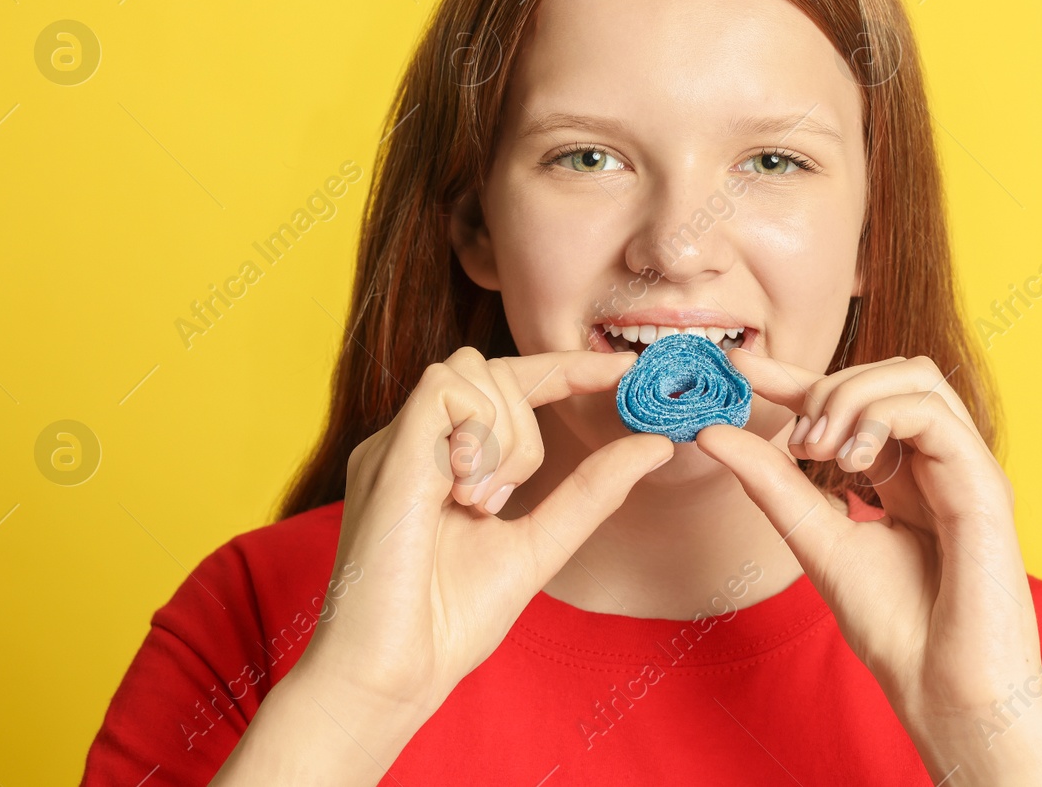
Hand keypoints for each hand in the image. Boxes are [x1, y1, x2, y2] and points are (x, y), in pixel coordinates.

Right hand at [293, 346, 671, 727]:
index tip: (623, 372)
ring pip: (471, 369)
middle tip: (503, 501)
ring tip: (477, 505)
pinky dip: (475, 434)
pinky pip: (444, 388)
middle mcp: (417, 443)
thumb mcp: (541, 541)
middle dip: (526, 426)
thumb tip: (656, 445)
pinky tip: (461, 494)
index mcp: (446, 461)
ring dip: (502, 435)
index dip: (567, 368)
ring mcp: (397, 444)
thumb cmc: (451, 620)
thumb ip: (592, 491)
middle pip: (495, 369)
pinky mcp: (386, 452)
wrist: (394, 673)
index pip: (510, 384)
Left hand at [695, 350, 1041, 781]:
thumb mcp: (815, 538)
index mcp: (904, 475)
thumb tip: (712, 432)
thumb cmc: (894, 629)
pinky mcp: (984, 481)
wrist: (943, 689)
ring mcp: (964, 467)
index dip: (795, 375)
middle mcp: (938, 462)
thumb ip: (772, 483)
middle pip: (888, 372)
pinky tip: (852, 458)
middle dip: (827, 385)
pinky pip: (932, 411)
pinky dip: (881, 417)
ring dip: (853, 395)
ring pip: (914, 376)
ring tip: (821, 447)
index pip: (851, 402)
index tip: (736, 362)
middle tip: (796, 440)